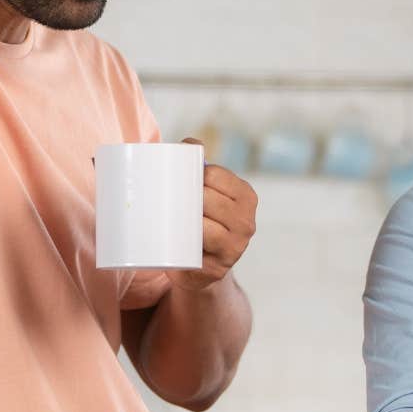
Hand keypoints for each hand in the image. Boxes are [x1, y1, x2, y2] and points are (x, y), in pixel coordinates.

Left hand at [169, 139, 256, 292]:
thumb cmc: (200, 221)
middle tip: (165, 197)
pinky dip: (183, 245)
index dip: (193, 175)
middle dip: (185, 197)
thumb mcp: (207, 194)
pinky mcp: (218, 268)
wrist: (200, 268)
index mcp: (246, 196)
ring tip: (167, 217)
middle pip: (207, 199)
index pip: (215, 175)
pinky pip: (196, 252)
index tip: (176, 177)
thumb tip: (189, 143)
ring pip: (203, 226)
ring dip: (182, 221)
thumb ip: (199, 168)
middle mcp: (247, 221)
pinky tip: (175, 240)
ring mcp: (235, 247)